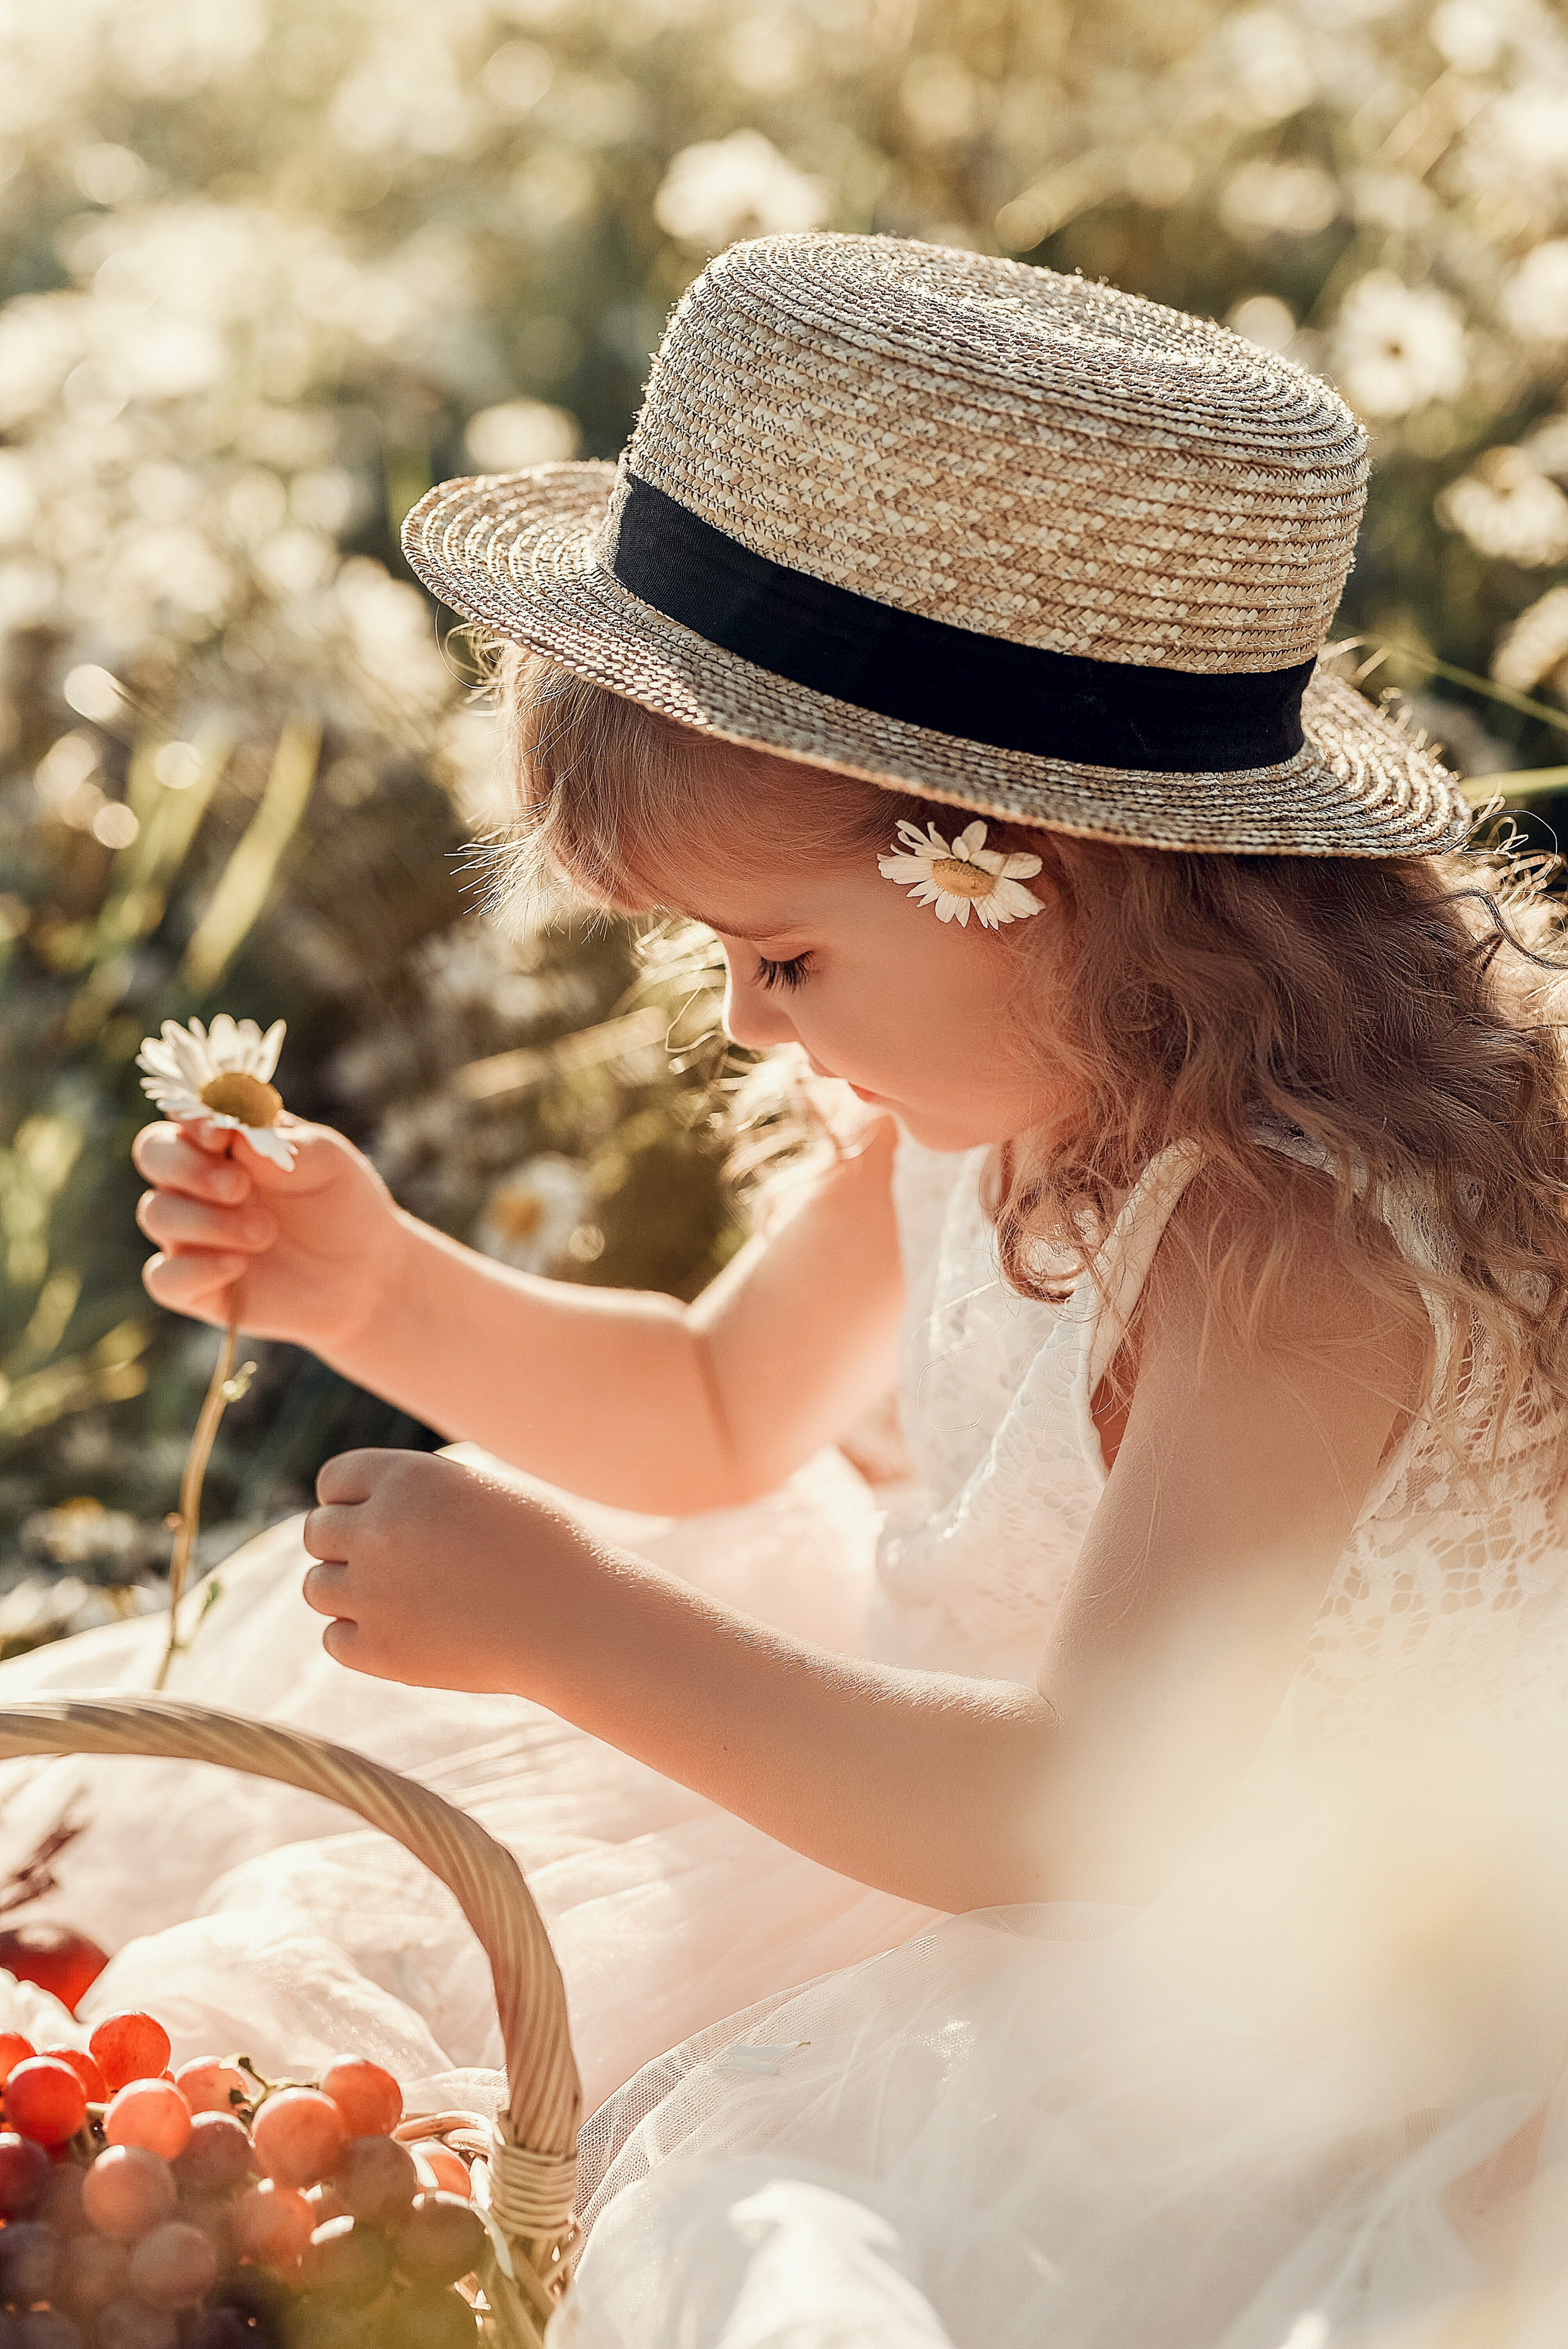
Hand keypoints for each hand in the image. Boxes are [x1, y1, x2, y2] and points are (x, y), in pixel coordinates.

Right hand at [133, 1118, 405, 1355]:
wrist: (367, 1273)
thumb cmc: (343, 1204)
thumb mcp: (326, 1162)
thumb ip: (276, 1142)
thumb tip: (228, 1130)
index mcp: (227, 1140)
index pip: (183, 1113)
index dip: (191, 1118)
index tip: (218, 1134)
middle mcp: (199, 1181)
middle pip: (153, 1153)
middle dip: (187, 1167)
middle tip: (238, 1186)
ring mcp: (192, 1233)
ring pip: (156, 1213)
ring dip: (206, 1221)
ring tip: (265, 1232)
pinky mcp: (197, 1286)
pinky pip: (163, 1278)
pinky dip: (192, 1270)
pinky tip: (236, 1266)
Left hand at [301, 1449, 594, 1691]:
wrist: (575, 1620)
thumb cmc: (542, 1549)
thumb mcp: (479, 1492)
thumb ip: (417, 1493)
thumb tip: (363, 1506)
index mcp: (408, 1479)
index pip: (333, 1480)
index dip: (354, 1498)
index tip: (381, 1516)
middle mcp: (377, 1530)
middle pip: (317, 1533)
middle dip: (347, 1545)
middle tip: (394, 1562)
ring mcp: (372, 1594)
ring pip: (317, 1588)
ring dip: (348, 1591)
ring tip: (400, 1597)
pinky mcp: (378, 1651)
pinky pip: (335, 1639)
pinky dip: (360, 1638)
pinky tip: (406, 1631)